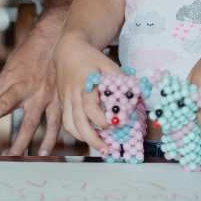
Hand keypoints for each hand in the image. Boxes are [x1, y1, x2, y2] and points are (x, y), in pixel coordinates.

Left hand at [0, 33, 60, 155]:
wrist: (56, 40)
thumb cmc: (28, 55)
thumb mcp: (8, 70)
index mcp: (12, 81)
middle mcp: (28, 90)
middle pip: (14, 116)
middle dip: (8, 137)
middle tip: (0, 155)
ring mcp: (45, 96)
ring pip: (35, 124)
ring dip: (26, 143)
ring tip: (17, 158)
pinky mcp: (59, 100)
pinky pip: (56, 123)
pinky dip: (51, 138)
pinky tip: (46, 152)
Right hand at [54, 32, 121, 152]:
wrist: (68, 50)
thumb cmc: (90, 58)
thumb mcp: (108, 65)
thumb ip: (122, 81)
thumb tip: (138, 97)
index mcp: (84, 85)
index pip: (90, 108)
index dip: (102, 120)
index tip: (115, 125)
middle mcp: (72, 95)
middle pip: (78, 122)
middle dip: (92, 139)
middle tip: (107, 149)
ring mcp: (65, 100)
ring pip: (69, 125)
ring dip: (83, 138)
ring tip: (98, 145)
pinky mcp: (62, 103)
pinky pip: (66, 121)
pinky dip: (76, 132)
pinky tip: (88, 136)